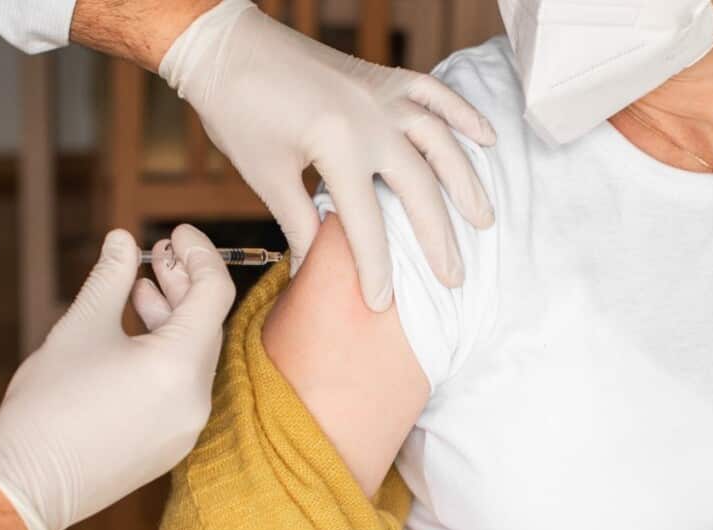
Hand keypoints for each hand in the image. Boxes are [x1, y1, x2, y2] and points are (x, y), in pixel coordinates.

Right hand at [0, 225, 234, 529]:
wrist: (24, 485)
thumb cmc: (47, 405)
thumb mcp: (80, 327)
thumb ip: (111, 278)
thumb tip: (123, 240)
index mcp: (178, 366)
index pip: (214, 294)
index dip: (199, 255)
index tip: (176, 233)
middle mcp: (196, 399)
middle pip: (207, 325)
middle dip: (184, 284)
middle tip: (158, 255)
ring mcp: (188, 426)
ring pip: (195, 357)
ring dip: (174, 318)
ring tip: (142, 288)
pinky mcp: (173, 444)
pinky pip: (183, 387)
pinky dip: (168, 355)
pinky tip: (137, 334)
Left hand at [159, 0, 496, 309]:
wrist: (225, 43)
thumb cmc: (236, 109)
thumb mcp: (266, 174)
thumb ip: (299, 222)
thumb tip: (311, 268)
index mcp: (338, 146)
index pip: (367, 223)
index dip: (376, 267)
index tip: (383, 302)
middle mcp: (372, 119)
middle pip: (418, 188)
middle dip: (438, 237)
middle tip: (454, 277)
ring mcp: (382, 93)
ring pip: (440, 142)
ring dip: (465, 182)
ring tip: (483, 219)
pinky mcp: (383, 76)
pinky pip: (435, 93)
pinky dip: (463, 114)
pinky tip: (486, 139)